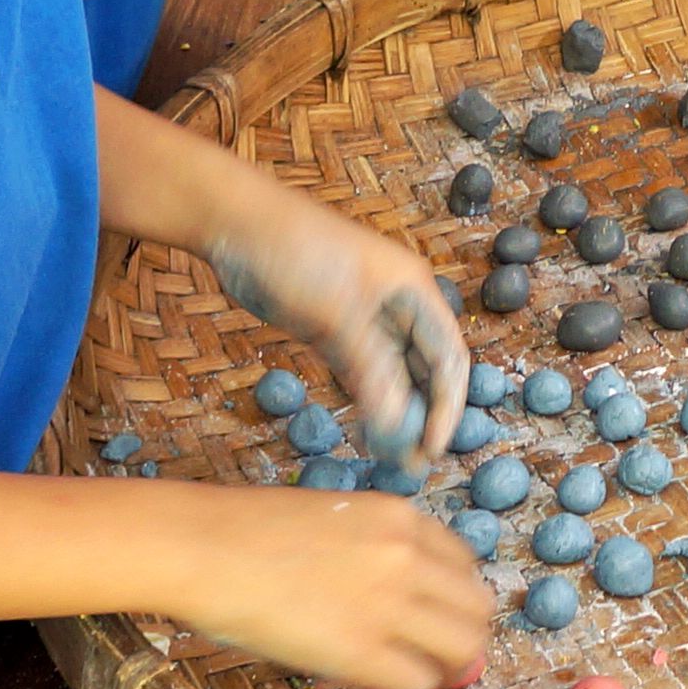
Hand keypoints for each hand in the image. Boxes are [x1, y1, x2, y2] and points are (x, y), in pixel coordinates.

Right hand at [164, 488, 495, 688]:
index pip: (465, 566)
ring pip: (461, 649)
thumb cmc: (248, 531)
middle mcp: (407, 557)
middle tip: (436, 655)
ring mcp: (388, 604)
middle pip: (478, 610)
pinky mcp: (359, 651)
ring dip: (442, 667)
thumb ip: (376, 546)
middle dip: (463, 637)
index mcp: (401, 518)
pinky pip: (414, 683)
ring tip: (412, 674)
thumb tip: (395, 589)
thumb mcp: (335, 516)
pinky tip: (376, 685)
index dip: (454, 599)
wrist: (204, 546)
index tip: (435, 618)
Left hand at [197, 179, 468, 473]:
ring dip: (394, 414)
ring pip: (393, 375)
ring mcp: (364, 318)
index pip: (449, 356)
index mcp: (414, 291)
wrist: (238, 224)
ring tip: (390, 457)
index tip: (433, 448)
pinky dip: (365, 401)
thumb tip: (396, 425)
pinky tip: (364, 432)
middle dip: (423, 416)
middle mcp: (397, 305)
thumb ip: (371, 369)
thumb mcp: (337, 314)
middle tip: (411, 464)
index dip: (448, 405)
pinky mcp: (333, 328)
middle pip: (425, 369)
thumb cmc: (297, 254)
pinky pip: (360, 372)